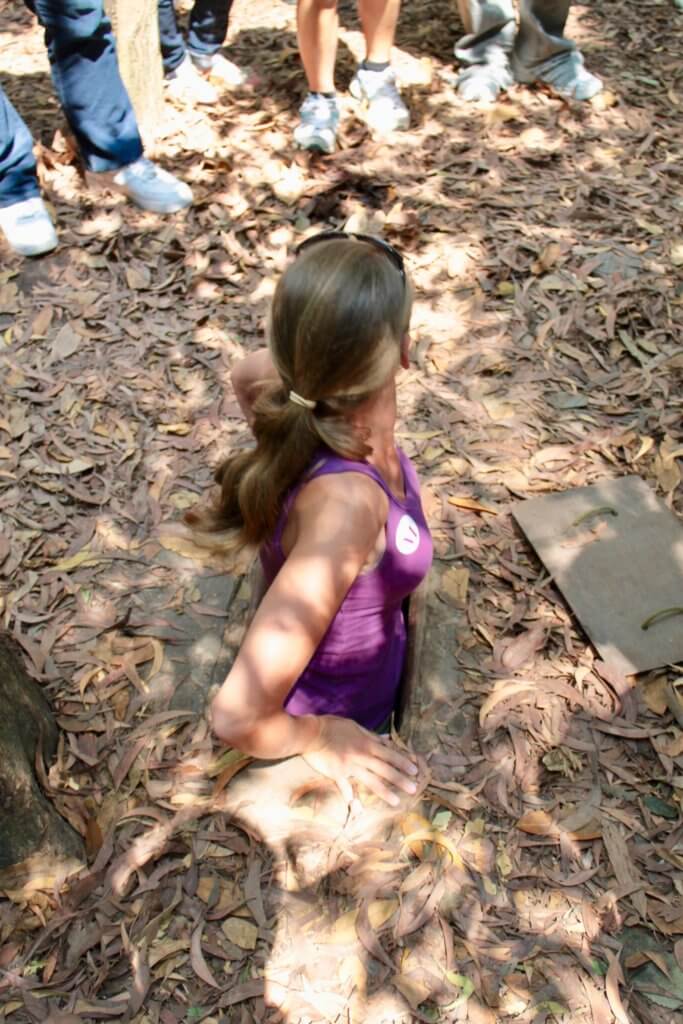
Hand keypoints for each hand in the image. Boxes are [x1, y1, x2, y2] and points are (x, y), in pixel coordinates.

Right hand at [302, 715, 418, 806]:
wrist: (311, 733)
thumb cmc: (332, 726)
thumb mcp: (354, 726)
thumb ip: (370, 735)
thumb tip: (386, 739)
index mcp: (366, 743)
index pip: (389, 754)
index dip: (403, 762)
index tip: (415, 770)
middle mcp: (361, 756)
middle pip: (385, 769)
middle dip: (400, 779)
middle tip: (413, 788)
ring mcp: (350, 766)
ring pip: (371, 780)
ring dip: (385, 792)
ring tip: (396, 801)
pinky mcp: (337, 774)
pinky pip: (346, 788)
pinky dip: (351, 798)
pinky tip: (357, 810)